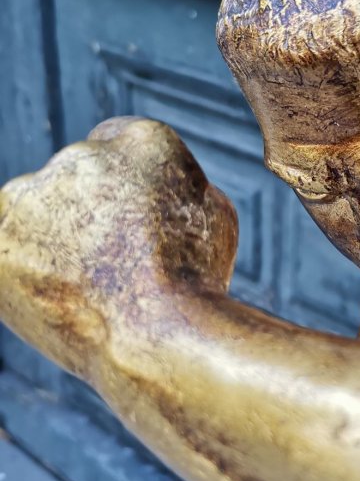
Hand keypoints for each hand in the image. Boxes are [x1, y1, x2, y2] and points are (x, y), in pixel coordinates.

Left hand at [0, 117, 236, 379]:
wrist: (157, 339)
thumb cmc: (197, 284)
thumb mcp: (218, 218)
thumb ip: (182, 188)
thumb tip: (158, 193)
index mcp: (144, 141)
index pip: (119, 145)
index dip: (128, 186)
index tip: (134, 221)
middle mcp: (80, 154)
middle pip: (76, 176)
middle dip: (89, 209)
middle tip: (114, 263)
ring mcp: (31, 194)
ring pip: (35, 209)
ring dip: (52, 235)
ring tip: (89, 288)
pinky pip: (8, 249)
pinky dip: (25, 270)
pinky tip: (60, 298)